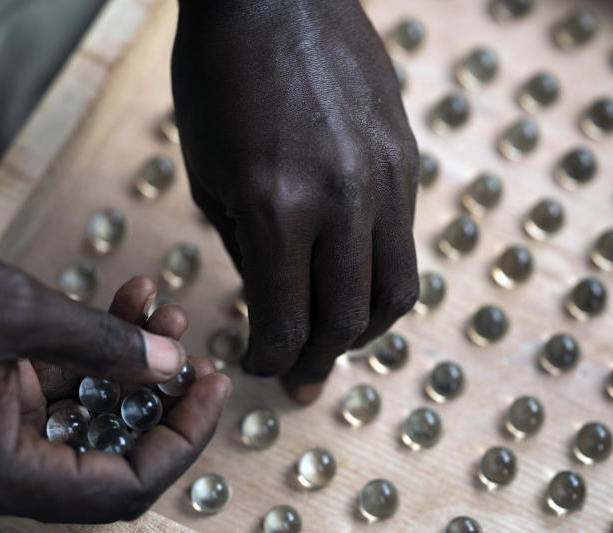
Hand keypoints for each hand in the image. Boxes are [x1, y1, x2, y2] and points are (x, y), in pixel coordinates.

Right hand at [0, 232, 231, 522]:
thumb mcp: (16, 310)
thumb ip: (102, 342)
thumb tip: (170, 361)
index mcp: (1, 477)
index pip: (122, 488)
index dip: (181, 441)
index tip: (213, 388)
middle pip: (110, 457)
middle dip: (159, 398)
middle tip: (197, 353)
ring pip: (85, 416)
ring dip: (128, 364)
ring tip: (162, 307)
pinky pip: (54, 393)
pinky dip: (89, 354)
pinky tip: (125, 303)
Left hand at [172, 0, 418, 401]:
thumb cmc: (219, 74)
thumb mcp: (206, 170)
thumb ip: (245, 244)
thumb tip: (271, 300)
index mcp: (273, 207)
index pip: (287, 321)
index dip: (272, 359)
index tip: (259, 366)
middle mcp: (340, 201)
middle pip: (345, 321)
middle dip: (318, 361)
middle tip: (301, 379)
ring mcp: (383, 180)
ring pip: (393, 294)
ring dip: (362, 331)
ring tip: (335, 339)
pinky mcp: (405, 161)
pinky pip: (404, 245)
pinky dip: (380, 281)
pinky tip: (354, 281)